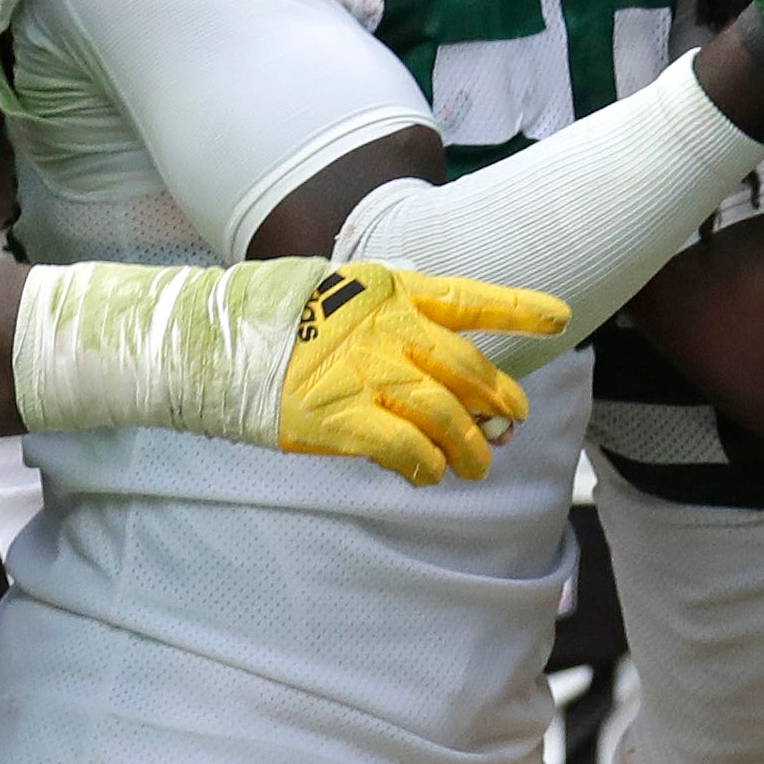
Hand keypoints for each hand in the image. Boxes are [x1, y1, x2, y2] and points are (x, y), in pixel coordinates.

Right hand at [12, 255, 565, 483]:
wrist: (200, 342)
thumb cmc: (266, 318)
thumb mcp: (328, 287)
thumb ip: (382, 299)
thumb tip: (429, 308)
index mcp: (384, 290)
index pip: (467, 298)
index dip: (519, 307)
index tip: (563, 316)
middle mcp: (382, 328)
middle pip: (466, 368)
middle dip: (499, 399)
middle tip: (511, 422)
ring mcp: (360, 372)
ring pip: (444, 414)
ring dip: (469, 446)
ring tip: (475, 466)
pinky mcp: (335, 417)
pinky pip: (402, 448)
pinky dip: (424, 465)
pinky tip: (428, 476)